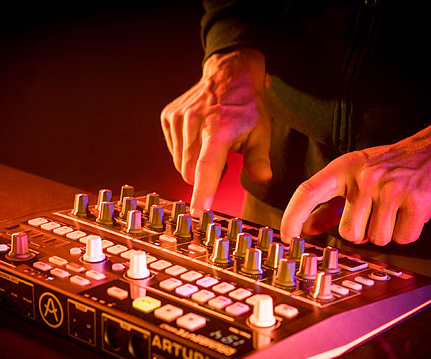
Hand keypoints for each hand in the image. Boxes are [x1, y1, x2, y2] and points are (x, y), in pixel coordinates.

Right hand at [160, 48, 271, 215]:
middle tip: (223, 162)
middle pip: (189, 173)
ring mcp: (178, 119)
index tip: (197, 212)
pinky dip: (185, 152)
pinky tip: (199, 138)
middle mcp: (194, 123)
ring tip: (212, 146)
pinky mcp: (168, 117)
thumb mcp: (260, 131)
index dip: (202, 192)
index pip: (206, 168)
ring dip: (194, 164)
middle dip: (203, 178)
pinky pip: (173, 150)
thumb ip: (258, 159)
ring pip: (180, 163)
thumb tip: (262, 178)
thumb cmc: (246, 106)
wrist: (229, 74)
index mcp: (218, 129)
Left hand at [280, 111, 430, 245]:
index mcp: (344, 168)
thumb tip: (307, 228)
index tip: (286, 236)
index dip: (293, 215)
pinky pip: (403, 239)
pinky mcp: (415, 202)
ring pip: (377, 240)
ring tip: (397, 208)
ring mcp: (390, 189)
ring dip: (388, 232)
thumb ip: (331, 204)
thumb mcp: (357, 175)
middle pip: (349, 234)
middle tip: (378, 212)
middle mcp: (364, 178)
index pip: (309, 191)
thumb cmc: (394, 165)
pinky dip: (409, 232)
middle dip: (363, 232)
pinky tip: (412, 212)